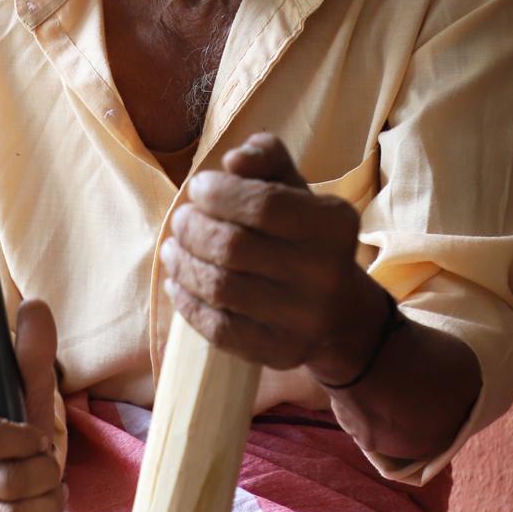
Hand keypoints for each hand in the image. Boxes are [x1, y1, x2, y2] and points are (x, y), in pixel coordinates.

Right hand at [0, 299, 65, 511]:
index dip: (30, 442)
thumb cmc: (3, 419)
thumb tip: (36, 307)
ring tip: (52, 492)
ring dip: (48, 508)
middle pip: (12, 486)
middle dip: (47, 476)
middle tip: (51, 466)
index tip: (39, 437)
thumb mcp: (16, 385)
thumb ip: (29, 351)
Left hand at [161, 132, 388, 379]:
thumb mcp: (294, 189)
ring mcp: (303, 318)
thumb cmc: (303, 236)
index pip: (263, 205)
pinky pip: (218, 329)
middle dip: (193, 229)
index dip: (218, 194)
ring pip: (220, 288)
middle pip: (233, 248)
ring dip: (183, 264)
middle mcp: (324, 273)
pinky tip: (178, 283)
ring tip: (173, 249)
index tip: (198, 188)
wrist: (339, 312)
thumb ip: (265, 160)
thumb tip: (233, 160)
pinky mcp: (280, 352)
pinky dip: (187, 303)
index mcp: (333, 224)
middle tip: (181, 221)